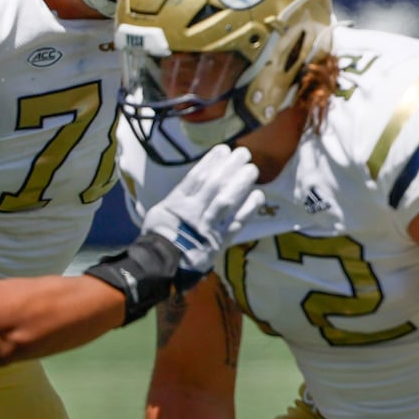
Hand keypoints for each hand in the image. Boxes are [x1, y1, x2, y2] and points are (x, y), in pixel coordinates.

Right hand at [139, 145, 263, 278]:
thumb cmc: (160, 238)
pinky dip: (248, 208)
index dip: (211, 162)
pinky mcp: (220, 241)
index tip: (223, 150)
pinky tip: (258, 194)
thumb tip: (196, 180)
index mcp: (175, 205)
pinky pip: (237, 222)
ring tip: (252, 168)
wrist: (162, 268)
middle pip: (213, 185)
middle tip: (243, 153)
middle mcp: (193, 213)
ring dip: (241, 183)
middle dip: (229, 167)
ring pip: (226, 200)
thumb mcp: (159, 213)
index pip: (195, 178)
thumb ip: (178, 197)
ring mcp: (208, 227)